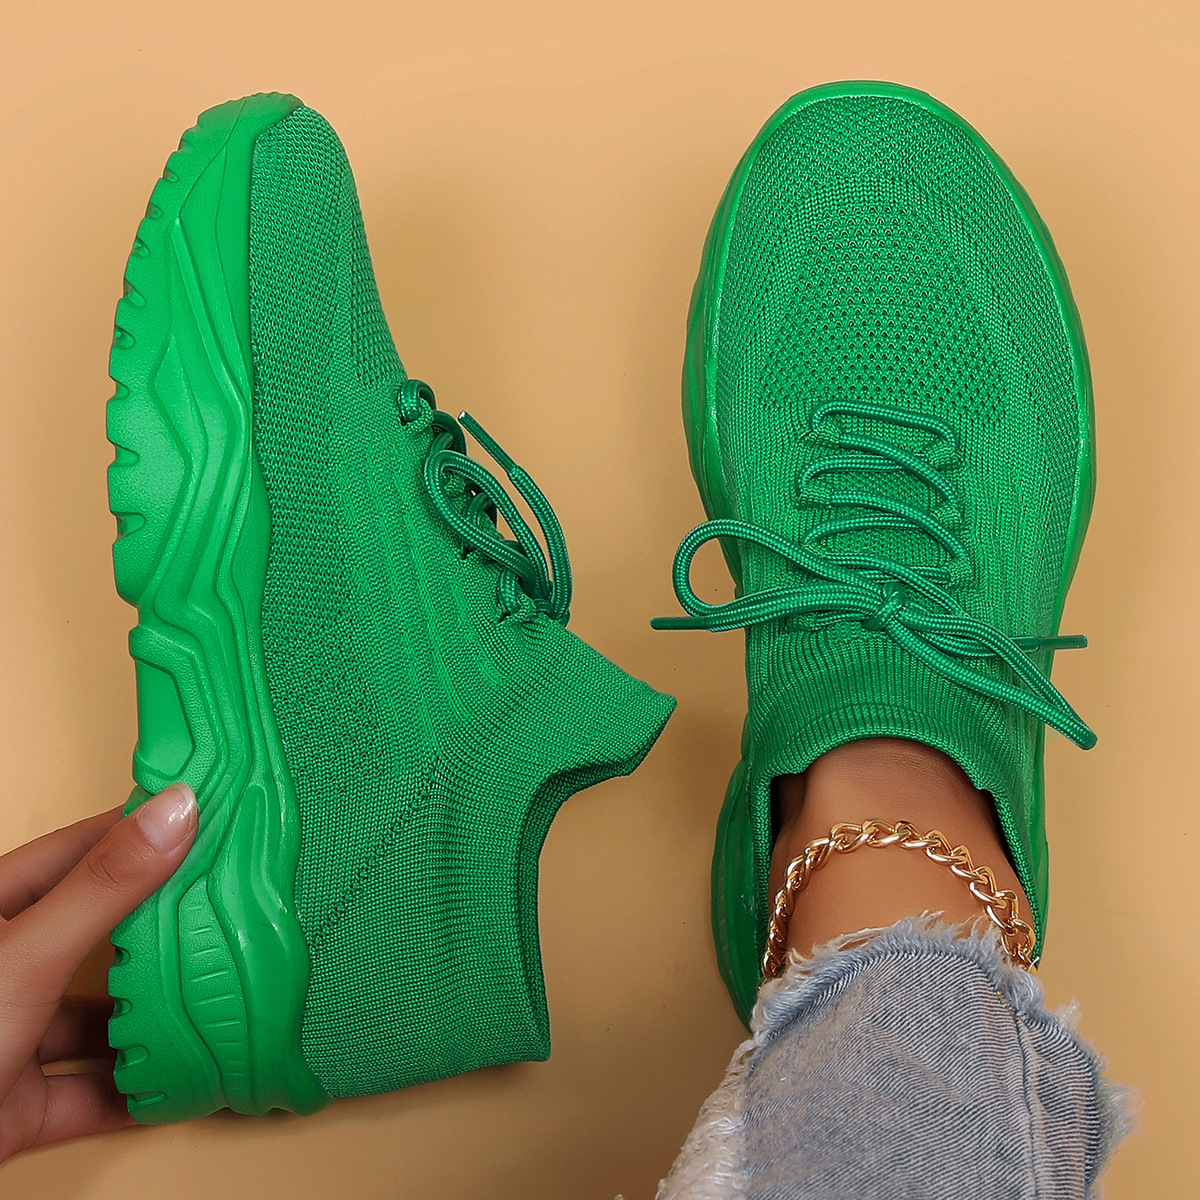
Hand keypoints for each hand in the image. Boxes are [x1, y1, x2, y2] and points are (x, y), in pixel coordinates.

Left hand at [0, 784, 196, 1161]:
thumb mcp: (29, 956)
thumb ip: (105, 886)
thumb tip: (177, 808)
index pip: (83, 848)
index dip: (145, 828)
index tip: (213, 813)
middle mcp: (6, 967)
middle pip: (98, 931)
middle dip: (163, 921)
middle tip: (237, 897)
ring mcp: (10, 1036)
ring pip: (97, 1015)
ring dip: (153, 1015)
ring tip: (219, 992)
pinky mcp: (17, 1104)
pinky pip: (92, 1091)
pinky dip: (136, 1090)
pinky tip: (185, 1080)